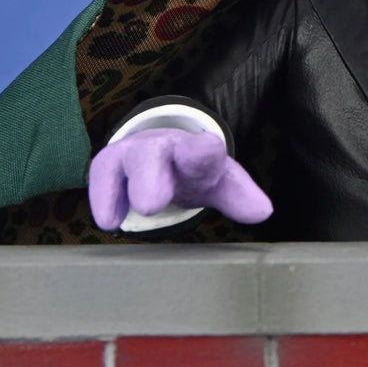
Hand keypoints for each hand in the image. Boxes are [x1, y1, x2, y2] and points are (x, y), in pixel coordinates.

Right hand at [88, 128, 272, 230]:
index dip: (203, 151)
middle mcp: (165, 148)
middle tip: (153, 203)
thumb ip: (239, 196)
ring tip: (142, 208)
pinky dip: (104, 198)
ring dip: (135, 184)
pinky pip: (103, 176)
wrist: (162, 152)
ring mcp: (135, 153)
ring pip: (133, 162)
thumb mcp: (219, 183)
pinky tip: (110, 219)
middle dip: (154, 176)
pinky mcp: (109, 163)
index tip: (207, 147)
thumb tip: (264, 211)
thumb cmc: (193, 172)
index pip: (202, 151)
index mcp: (197, 153)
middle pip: (157, 156)